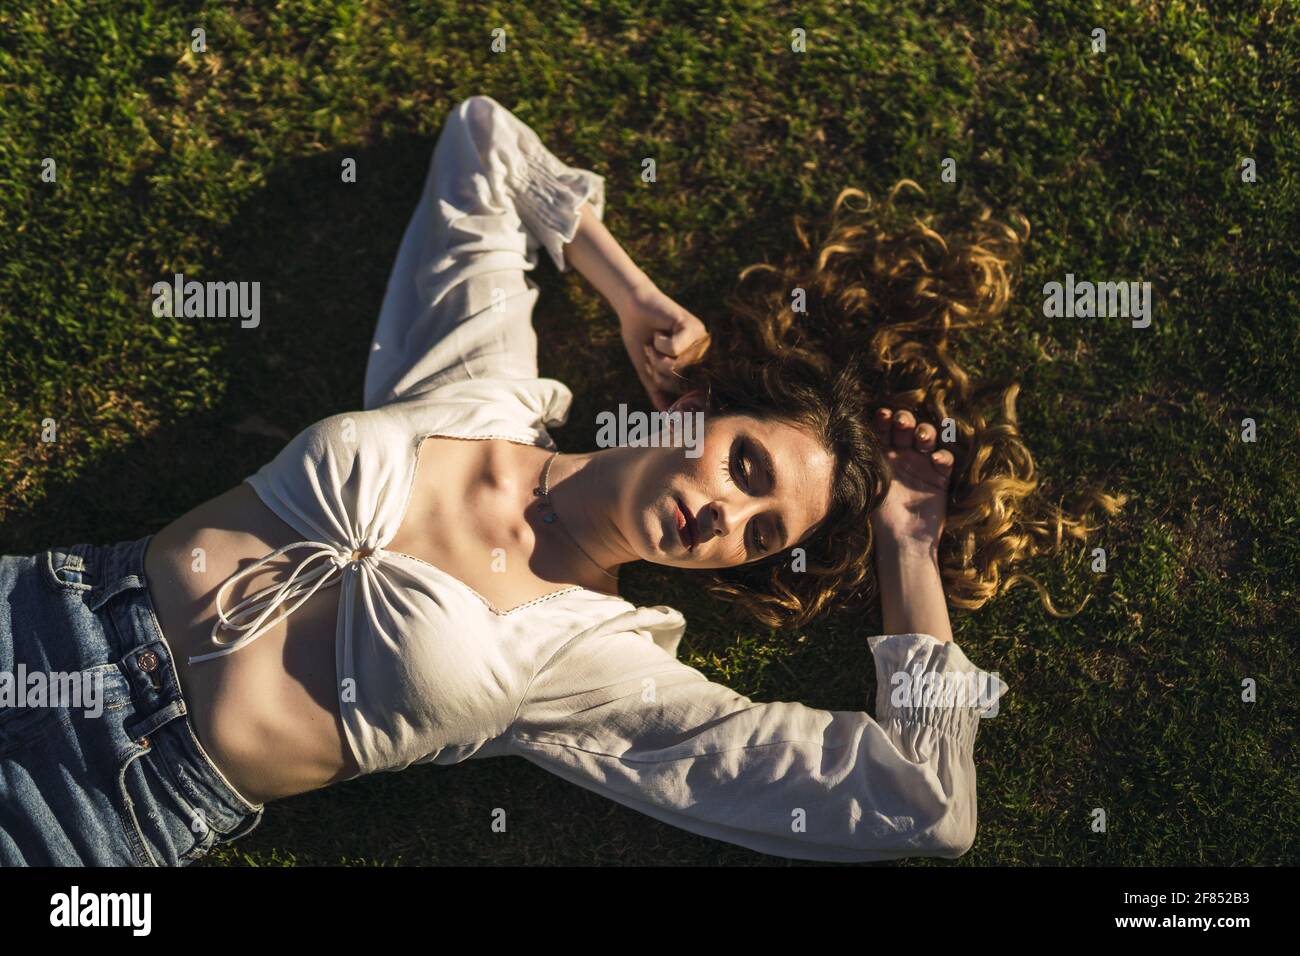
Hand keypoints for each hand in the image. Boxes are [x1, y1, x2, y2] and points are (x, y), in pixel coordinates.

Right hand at [617, 282, 710, 409]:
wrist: (631, 309)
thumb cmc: (641, 340)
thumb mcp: (648, 372)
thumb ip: (659, 393)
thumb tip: (668, 417)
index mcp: (694, 367)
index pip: (686, 393)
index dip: (667, 390)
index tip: (657, 384)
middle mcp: (702, 355)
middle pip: (679, 383)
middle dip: (657, 373)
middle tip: (650, 356)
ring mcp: (700, 341)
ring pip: (677, 367)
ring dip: (656, 358)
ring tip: (653, 344)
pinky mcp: (692, 326)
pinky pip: (674, 348)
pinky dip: (659, 343)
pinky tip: (660, 331)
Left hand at [869, 407, 954, 557]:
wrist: (901, 539)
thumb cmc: (880, 514)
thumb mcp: (869, 485)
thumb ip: (865, 462)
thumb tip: (850, 437)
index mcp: (882, 454)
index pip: (883, 429)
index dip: (884, 419)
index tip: (882, 415)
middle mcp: (902, 455)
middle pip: (907, 427)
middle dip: (905, 420)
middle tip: (901, 422)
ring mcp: (922, 464)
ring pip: (927, 438)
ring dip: (925, 432)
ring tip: (921, 437)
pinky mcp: (940, 477)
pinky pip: (945, 461)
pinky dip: (942, 456)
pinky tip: (935, 459)